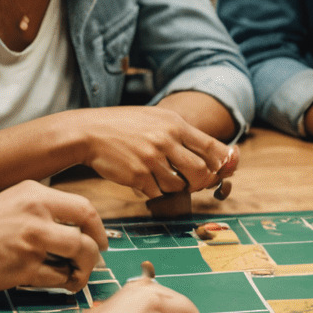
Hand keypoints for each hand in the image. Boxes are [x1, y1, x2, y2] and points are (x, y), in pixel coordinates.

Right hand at [0, 181, 109, 294]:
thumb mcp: (13, 201)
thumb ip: (45, 207)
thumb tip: (80, 225)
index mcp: (36, 193)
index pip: (84, 208)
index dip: (98, 228)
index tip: (100, 240)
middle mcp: (37, 213)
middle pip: (87, 234)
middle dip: (96, 252)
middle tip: (93, 262)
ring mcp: (32, 240)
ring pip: (79, 256)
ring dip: (82, 270)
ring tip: (74, 276)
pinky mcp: (25, 267)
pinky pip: (58, 277)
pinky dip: (61, 283)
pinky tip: (55, 283)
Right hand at [74, 106, 237, 198]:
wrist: (90, 132)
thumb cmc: (125, 126)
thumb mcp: (157, 119)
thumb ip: (181, 134)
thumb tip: (212, 153)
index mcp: (175, 124)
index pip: (213, 146)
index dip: (222, 162)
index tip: (220, 169)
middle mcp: (166, 140)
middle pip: (202, 171)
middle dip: (202, 182)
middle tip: (194, 183)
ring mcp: (152, 159)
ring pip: (180, 186)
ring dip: (177, 187)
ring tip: (165, 179)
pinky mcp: (138, 176)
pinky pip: (158, 193)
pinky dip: (156, 191)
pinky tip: (147, 181)